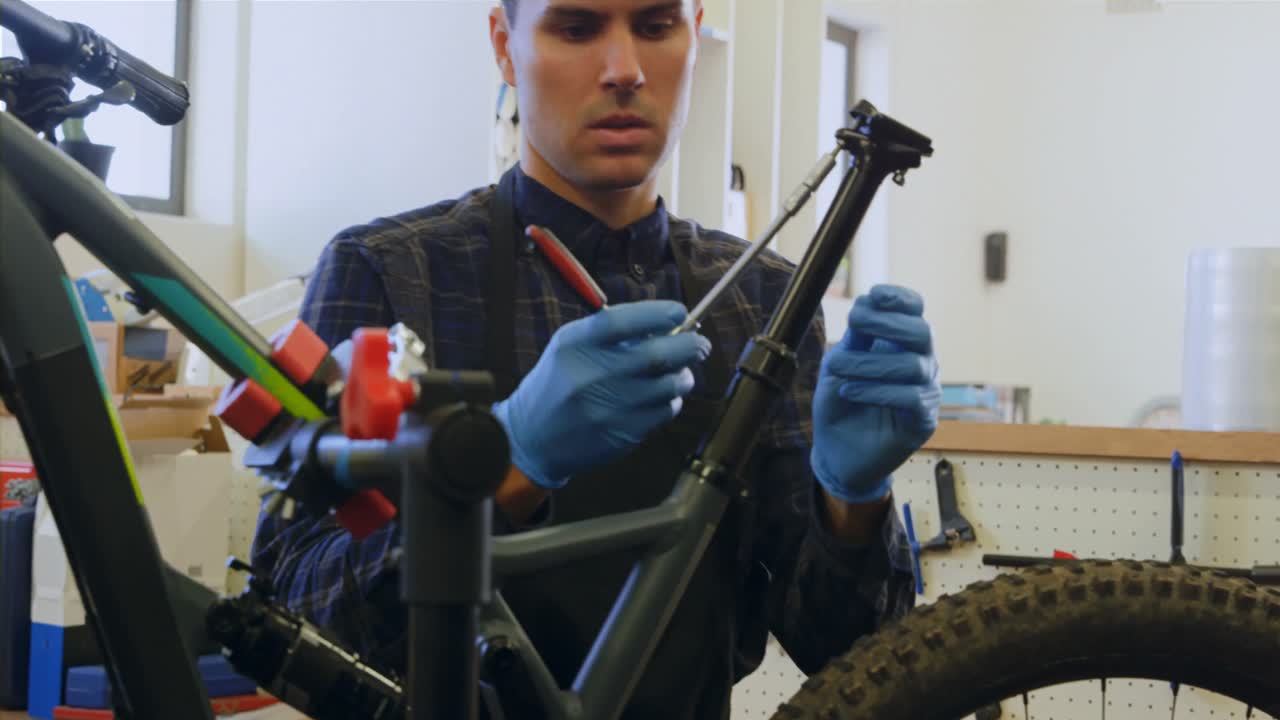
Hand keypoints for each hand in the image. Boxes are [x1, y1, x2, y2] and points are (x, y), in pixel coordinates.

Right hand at [492, 300, 709, 488]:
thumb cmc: (560, 382)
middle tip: (701, 344)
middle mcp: (592, 375)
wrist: (532, 437)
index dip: (658, 314)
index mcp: (576, 344)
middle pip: (658, 354)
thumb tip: (670, 322)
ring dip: (684, 376)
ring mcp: (609, 407)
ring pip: (670, 385)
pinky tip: (660, 397)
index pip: (623, 321)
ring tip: (680, 371)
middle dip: (690, 345)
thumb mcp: (571, 345)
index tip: (679, 312)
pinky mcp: (622, 434)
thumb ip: (613, 331)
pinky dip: (670, 400)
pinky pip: (664, 411)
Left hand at [811, 284, 940, 503]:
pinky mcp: (923, 421)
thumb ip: (855, 339)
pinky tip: (850, 392)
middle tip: (854, 322)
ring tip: (837, 368)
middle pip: (922, 332)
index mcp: (901, 344)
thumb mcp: (838, 365)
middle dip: (888, 322)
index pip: (915, 312)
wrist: (837, 452)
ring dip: (870, 362)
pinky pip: (911, 398)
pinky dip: (877, 391)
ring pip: (913, 366)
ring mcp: (925, 392)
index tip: (875, 295)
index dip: (901, 299)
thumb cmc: (840, 403)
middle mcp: (920, 364)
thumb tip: (867, 302)